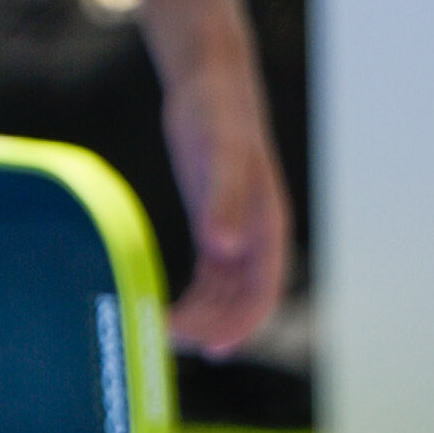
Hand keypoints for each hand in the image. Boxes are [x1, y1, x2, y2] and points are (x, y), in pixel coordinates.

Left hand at [160, 48, 291, 355]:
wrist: (211, 84)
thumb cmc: (220, 116)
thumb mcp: (221, 156)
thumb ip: (222, 200)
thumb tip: (223, 248)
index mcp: (267, 225)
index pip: (263, 289)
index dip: (242, 323)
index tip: (213, 348)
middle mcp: (255, 235)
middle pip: (242, 298)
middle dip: (215, 325)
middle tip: (172, 344)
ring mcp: (235, 231)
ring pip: (225, 290)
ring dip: (203, 316)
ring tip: (166, 334)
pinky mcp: (212, 222)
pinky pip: (210, 275)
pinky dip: (195, 296)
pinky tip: (170, 309)